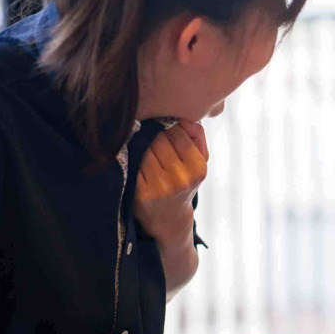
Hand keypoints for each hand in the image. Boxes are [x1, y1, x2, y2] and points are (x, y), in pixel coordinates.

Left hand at [133, 120, 207, 244]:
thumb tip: (184, 116)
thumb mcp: (200, 161)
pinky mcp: (141, 192)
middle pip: (159, 139)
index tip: (166, 132)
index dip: (170, 127)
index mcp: (198, 168)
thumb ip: (197, 136)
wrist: (169, 217)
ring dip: (142, 144)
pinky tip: (137, 161)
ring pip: (145, 148)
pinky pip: (134, 161)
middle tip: (153, 138)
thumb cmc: (185, 181)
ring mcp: (159, 186)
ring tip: (146, 149)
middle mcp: (180, 178)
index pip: (178, 133)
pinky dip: (134, 157)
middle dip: (155, 135)